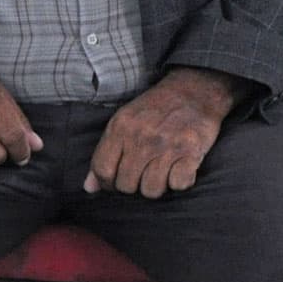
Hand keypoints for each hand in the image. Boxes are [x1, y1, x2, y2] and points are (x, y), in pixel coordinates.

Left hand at [85, 69, 245, 198]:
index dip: (107, 183)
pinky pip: (178, 185)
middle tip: (143, 173)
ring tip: (161, 170)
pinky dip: (180, 180)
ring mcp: (167, 145)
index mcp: (120, 127)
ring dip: (157, 185)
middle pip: (126, 185)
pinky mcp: (191, 151)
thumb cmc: (155, 109)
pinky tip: (179, 167)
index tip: (116, 181)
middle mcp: (141, 137)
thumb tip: (89, 188)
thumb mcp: (124, 122)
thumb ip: (105, 153)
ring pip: (152, 190)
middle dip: (134, 184)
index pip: (102, 170)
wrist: (194, 91)